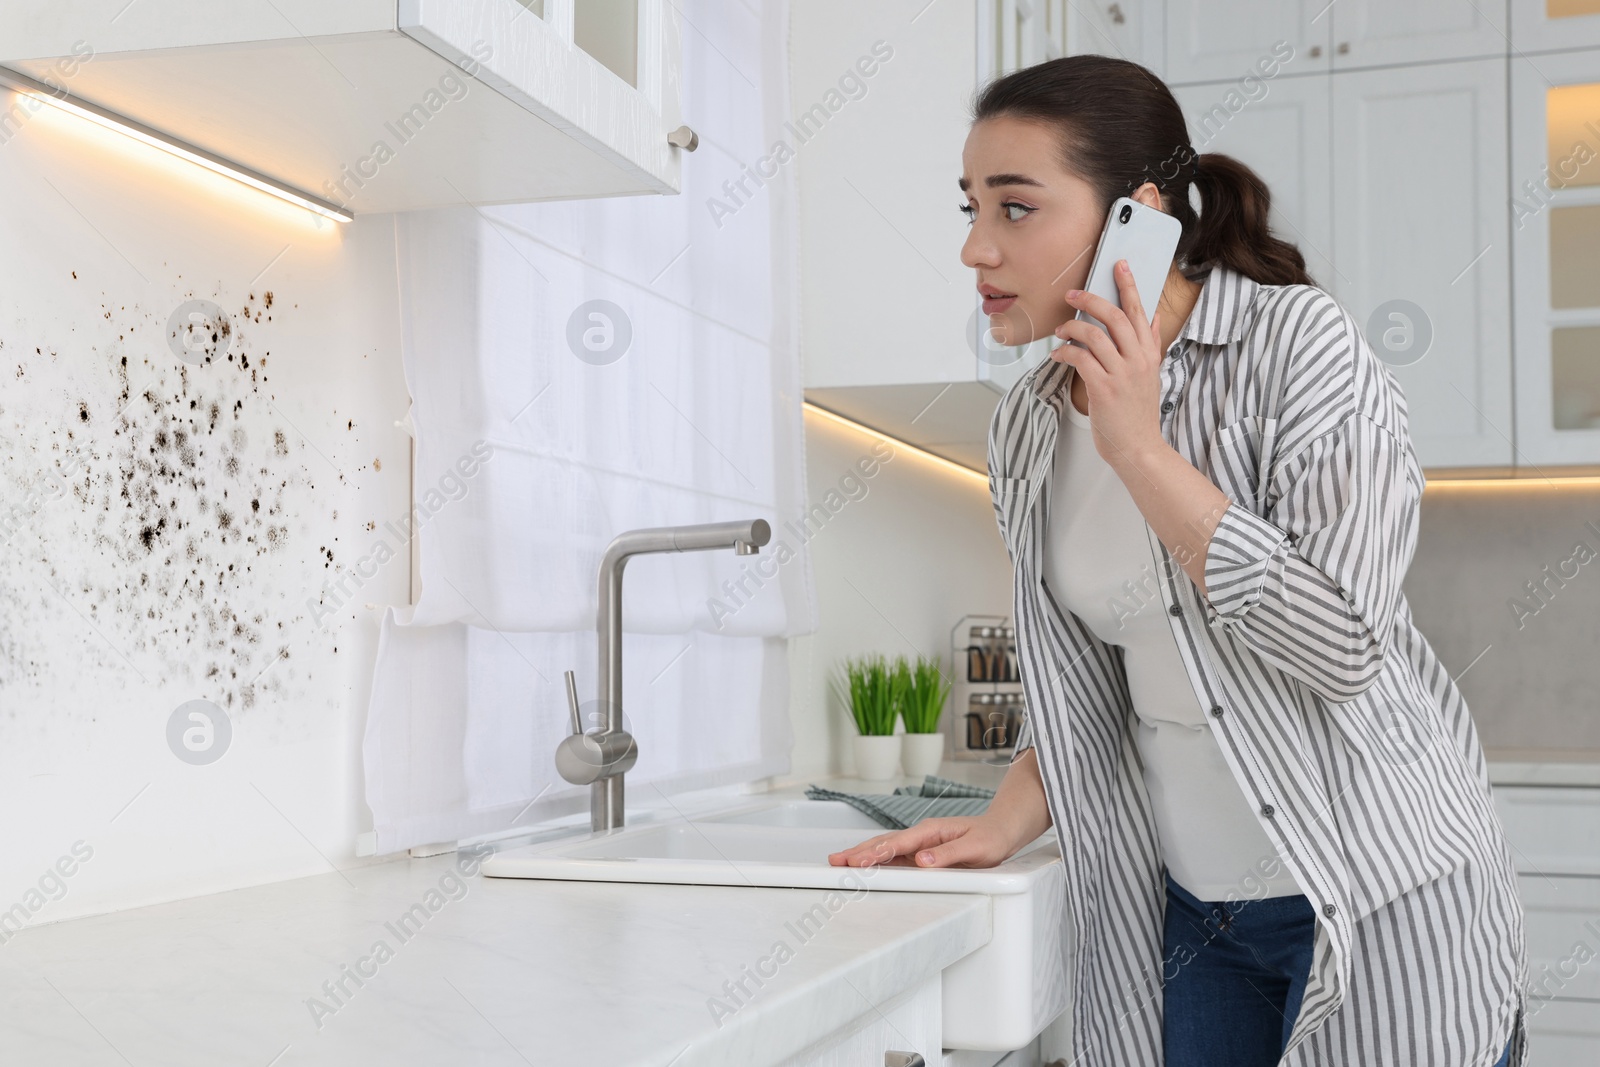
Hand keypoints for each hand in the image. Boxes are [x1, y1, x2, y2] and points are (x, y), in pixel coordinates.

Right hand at [826, 815, 1020, 869]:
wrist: (1001, 830)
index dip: (876, 853)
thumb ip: (948, 855)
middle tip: (834, 861)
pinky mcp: (922, 852)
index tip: (858, 861)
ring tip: (839, 861)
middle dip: (858, 852)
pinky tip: (863, 865)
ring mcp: (920, 843)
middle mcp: (921, 835)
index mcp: (931, 832)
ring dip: (862, 855)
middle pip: (883, 843)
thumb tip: (922, 860)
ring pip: (885, 848)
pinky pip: (894, 856)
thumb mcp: (975, 849)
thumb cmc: (990, 838)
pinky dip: (876, 860)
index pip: (898, 844)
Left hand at [1052, 258, 1165, 468]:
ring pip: (1094, 335)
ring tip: (1061, 330)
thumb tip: (1154, 316)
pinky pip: (1080, 358)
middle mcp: (1138, 360)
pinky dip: (1065, 351)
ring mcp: (1122, 374)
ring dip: (1072, 328)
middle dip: (1091, 299)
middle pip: (1114, 316)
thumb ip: (1151, 344)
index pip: (1139, 311)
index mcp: (1150, 353)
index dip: (1128, 285)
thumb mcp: (1152, 375)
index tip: (1118, 265)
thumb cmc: (1138, 413)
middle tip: (1072, 294)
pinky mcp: (1104, 388)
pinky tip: (1059, 354)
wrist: (1138, 448)